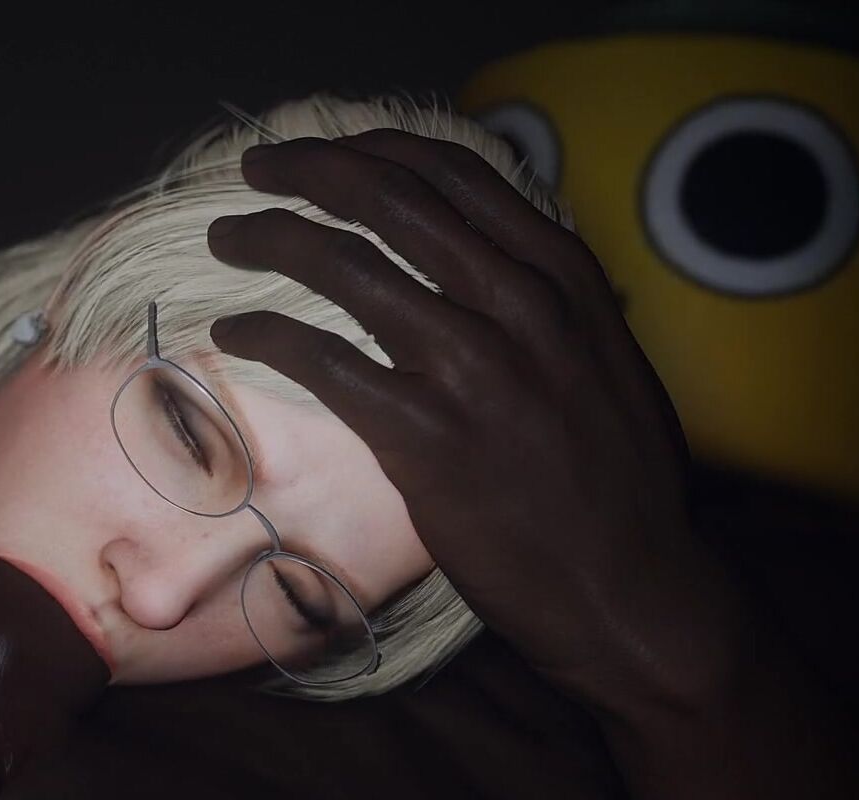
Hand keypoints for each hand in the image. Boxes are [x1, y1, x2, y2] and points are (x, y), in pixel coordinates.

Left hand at [206, 130, 735, 705]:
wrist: (632, 591)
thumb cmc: (619, 485)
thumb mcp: (607, 363)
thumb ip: (551, 304)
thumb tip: (491, 262)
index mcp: (565, 278)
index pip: (456, 174)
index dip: (375, 149)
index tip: (326, 152)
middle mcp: (521, 305)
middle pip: (392, 199)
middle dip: (310, 169)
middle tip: (257, 165)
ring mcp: (472, 368)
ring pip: (348, 265)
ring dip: (271, 238)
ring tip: (226, 235)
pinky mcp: (425, 436)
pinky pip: (323, 360)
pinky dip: (268, 333)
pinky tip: (235, 329)